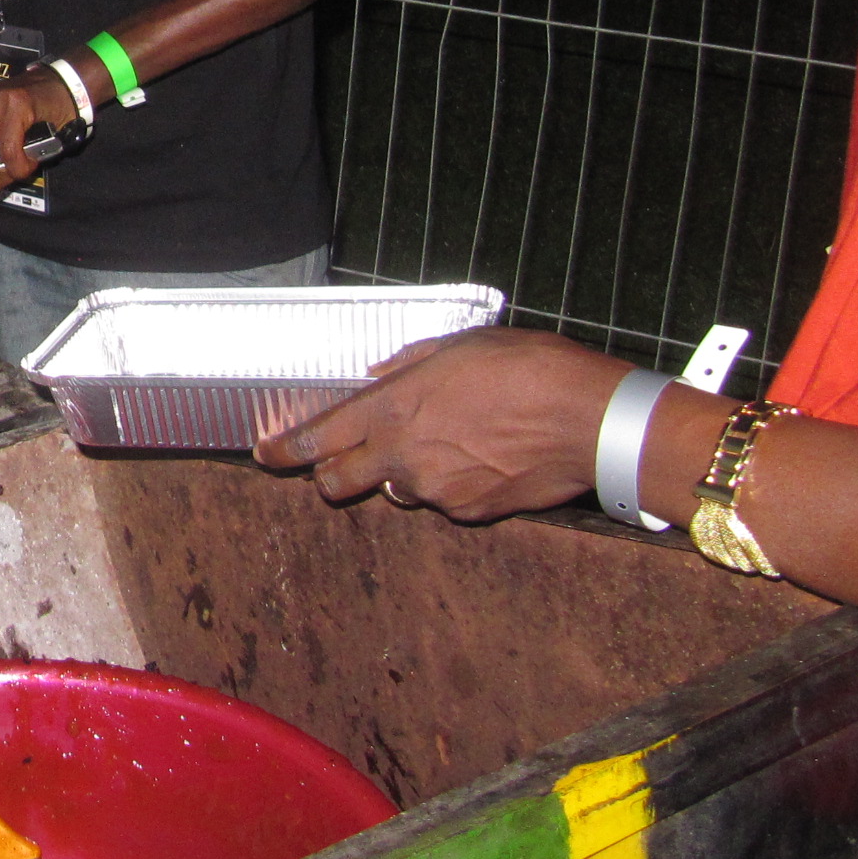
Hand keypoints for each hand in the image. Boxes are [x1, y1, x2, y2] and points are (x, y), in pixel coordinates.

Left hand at [253, 326, 634, 518]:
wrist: (590, 419)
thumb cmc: (528, 369)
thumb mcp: (459, 346)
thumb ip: (408, 365)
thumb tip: (380, 375)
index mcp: (393, 409)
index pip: (318, 439)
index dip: (284, 450)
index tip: (267, 454)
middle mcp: (404, 456)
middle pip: (337, 482)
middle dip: (329, 475)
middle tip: (335, 465)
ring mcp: (436, 490)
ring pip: (397, 491)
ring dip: (403, 474)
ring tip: (446, 444)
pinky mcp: (470, 513)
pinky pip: (443, 502)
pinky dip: (449, 485)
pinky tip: (481, 459)